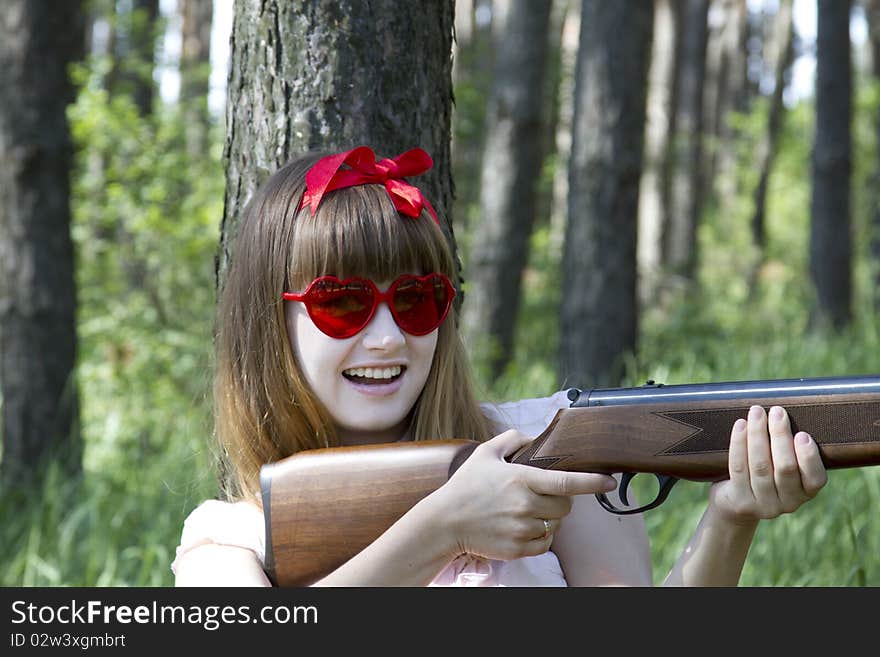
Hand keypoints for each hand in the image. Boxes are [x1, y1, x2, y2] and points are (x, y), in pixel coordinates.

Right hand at [426, 430, 617, 560]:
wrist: (444, 522)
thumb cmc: (466, 485)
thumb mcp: (485, 453)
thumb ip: (513, 439)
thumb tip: (536, 437)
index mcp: (521, 479)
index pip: (567, 482)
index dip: (592, 482)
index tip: (609, 481)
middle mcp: (525, 505)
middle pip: (566, 506)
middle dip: (561, 499)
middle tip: (542, 494)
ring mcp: (522, 529)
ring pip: (556, 525)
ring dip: (548, 518)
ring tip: (525, 511)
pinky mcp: (518, 549)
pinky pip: (544, 543)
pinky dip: (540, 536)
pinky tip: (522, 526)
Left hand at [708, 405, 827, 524]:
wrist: (735, 503)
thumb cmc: (766, 472)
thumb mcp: (784, 466)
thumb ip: (792, 447)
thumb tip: (786, 412)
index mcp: (806, 492)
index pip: (815, 478)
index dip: (809, 457)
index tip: (802, 434)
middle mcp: (788, 503)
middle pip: (785, 468)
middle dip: (780, 436)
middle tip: (777, 411)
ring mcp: (764, 505)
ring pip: (760, 465)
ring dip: (758, 434)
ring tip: (757, 412)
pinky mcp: (741, 501)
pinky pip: (738, 467)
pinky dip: (739, 443)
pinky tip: (740, 425)